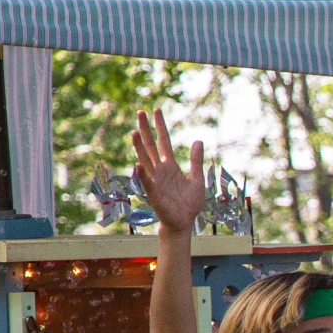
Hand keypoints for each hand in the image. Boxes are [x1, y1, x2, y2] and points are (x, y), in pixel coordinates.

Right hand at [130, 111, 208, 234]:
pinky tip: (138, 164)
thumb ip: (196, 161)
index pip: (164, 141)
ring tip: (134, 132)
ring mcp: (156, 180)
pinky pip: (147, 182)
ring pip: (145, 160)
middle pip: (151, 146)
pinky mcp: (154, 193)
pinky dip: (143, 174)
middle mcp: (160, 170)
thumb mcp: (196, 178)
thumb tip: (198, 141)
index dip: (160, 126)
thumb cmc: (188, 201)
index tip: (156, 110)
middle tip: (140, 112)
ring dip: (139, 147)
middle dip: (146, 129)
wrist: (184, 221)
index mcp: (170, 165)